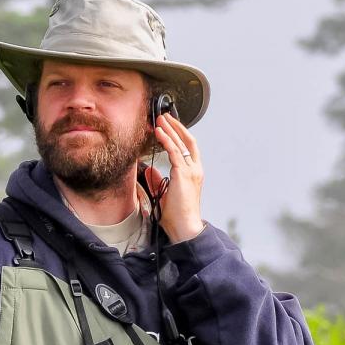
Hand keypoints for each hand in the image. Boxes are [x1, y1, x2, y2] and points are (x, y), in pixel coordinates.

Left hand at [143, 112, 204, 242]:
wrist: (184, 227)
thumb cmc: (176, 215)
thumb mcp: (165, 193)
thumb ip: (158, 180)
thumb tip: (150, 170)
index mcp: (193, 174)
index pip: (188, 149)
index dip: (178, 136)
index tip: (168, 127)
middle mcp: (195, 169)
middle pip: (187, 141)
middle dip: (176, 127)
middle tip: (165, 117)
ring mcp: (191, 170)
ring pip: (181, 143)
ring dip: (170, 129)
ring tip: (160, 119)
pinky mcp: (183, 173)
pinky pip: (174, 151)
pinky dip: (166, 140)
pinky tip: (158, 132)